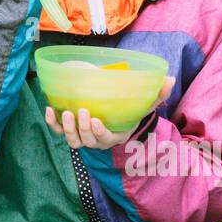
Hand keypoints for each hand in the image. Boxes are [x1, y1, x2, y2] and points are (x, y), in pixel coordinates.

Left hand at [45, 75, 175, 149]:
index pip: (105, 139)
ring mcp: (81, 136)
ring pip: (72, 139)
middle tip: (80, 111)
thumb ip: (156, 95)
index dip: (98, 132)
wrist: (112, 118)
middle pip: (86, 141)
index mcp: (113, 136)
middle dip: (81, 128)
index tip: (95, 120)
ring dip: (67, 128)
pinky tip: (50, 109)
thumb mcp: (142, 106)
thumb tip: (170, 79)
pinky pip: (58, 130)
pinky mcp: (69, 129)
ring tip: (67, 112)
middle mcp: (96, 140)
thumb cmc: (127, 113)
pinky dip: (53, 123)